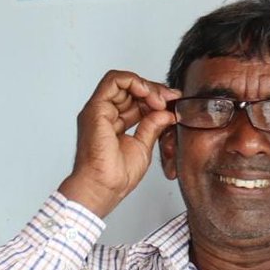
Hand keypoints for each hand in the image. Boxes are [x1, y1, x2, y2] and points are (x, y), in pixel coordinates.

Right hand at [58, 71, 180, 219]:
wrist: (104, 187)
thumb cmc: (117, 175)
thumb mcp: (143, 146)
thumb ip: (152, 127)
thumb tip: (166, 113)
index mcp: (114, 122)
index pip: (134, 99)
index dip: (154, 97)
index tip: (173, 101)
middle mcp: (105, 113)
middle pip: (129, 88)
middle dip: (153, 90)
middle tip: (171, 98)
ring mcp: (99, 109)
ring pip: (122, 82)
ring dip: (146, 86)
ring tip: (161, 100)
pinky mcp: (96, 109)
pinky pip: (113, 81)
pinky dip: (133, 82)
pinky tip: (148, 93)